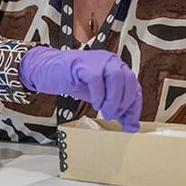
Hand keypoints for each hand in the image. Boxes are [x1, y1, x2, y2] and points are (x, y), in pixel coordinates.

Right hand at [20, 46, 141, 131]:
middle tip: (114, 116)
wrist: (51, 72)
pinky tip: (95, 104)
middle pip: (129, 81)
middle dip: (123, 103)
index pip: (135, 87)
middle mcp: (111, 61)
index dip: (134, 107)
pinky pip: (97, 78)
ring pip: (116, 77)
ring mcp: (98, 60)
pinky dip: (98, 94)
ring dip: (113, 99)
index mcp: (118, 67)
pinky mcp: (84, 64)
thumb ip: (115, 108)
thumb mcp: (100, 97)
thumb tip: (131, 125)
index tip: (130, 124)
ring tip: (105, 112)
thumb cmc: (76, 82)